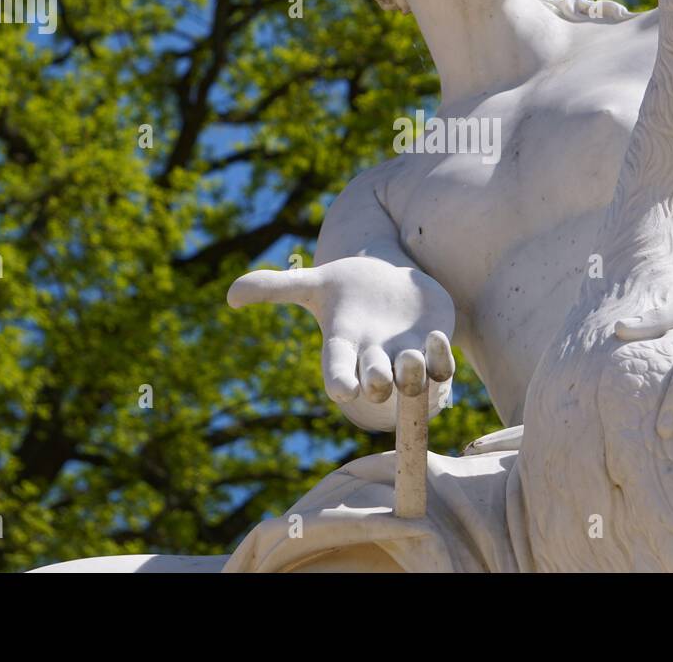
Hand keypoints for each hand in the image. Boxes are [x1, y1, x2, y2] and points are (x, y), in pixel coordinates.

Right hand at [227, 256, 455, 431]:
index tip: (343, 391)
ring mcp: (407, 355)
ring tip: (409, 357)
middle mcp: (375, 358)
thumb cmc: (346, 287)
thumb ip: (275, 288)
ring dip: (412, 373)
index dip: (340, 382)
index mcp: (344, 346)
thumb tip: (230, 294)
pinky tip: (436, 336)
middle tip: (381, 376)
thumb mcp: (313, 284)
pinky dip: (440, 356)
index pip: (337, 371)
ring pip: (413, 379)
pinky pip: (442, 365)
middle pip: (377, 382)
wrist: (388, 282)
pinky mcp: (434, 347)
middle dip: (379, 381)